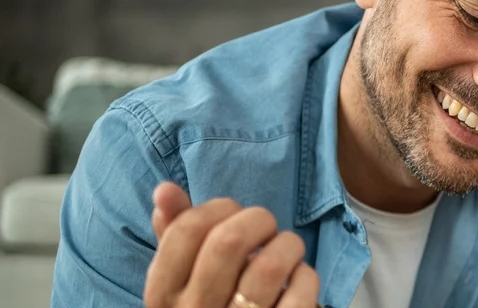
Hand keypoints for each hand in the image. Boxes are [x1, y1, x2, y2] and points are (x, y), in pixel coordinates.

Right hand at [144, 182, 319, 307]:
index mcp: (164, 296)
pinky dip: (305, 277)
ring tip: (286, 250)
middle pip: (228, 242)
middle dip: (258, 219)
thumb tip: (164, 189)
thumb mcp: (180, 278)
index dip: (217, 208)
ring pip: (269, 267)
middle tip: (266, 227)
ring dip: (288, 245)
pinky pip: (299, 294)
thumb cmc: (210, 304)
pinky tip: (298, 278)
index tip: (232, 214)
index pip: (185, 231)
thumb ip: (173, 234)